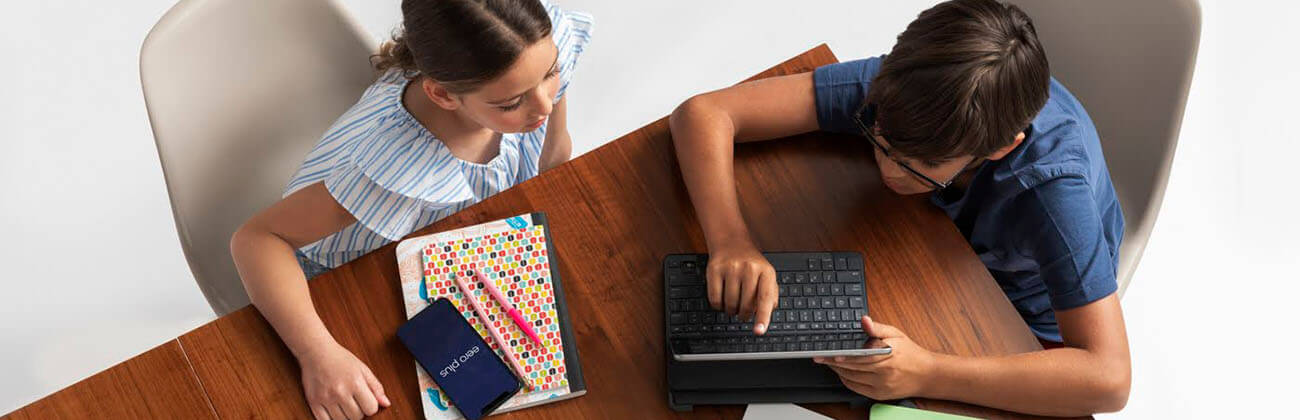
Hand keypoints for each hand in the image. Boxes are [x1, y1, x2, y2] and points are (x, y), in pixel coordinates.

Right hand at [299, 342, 390, 418]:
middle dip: (358, 411)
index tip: (366, 399)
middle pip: (357, 417)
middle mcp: (340, 391)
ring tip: (343, 403)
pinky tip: (333, 409)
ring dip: (345, 416)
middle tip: (354, 400)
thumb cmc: (341, 359)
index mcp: (355, 382)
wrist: (316, 352)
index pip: (371, 409)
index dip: (371, 406)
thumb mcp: (363, 369)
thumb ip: (376, 387)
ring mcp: (325, 398)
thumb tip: (385, 404)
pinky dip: (331, 419)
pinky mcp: (313, 402)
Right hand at [706, 240, 777, 333]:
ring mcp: (731, 268)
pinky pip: (715, 299)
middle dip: (744, 315)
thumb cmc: (751, 262)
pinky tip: (722, 300)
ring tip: (733, 305)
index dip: (763, 317)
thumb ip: (771, 294)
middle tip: (743, 314)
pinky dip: (718, 306)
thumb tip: (767, 313)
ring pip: (730, 304)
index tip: (759, 331)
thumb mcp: (767, 274)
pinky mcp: (714, 269)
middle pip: (745, 305)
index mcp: (766, 271)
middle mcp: (749, 268)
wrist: (731, 242)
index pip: (765, 298)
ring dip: (731, 311)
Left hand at [815, 316, 936, 399]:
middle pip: (852, 368)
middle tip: (820, 356)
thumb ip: (877, 328)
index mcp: (887, 357)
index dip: (842, 356)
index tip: (829, 354)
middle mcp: (883, 374)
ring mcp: (881, 386)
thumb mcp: (895, 335)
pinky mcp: (879, 395)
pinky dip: (846, 380)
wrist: (926, 375)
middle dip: (834, 362)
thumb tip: (864, 320)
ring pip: (852, 379)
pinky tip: (841, 372)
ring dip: (838, 371)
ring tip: (828, 362)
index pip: (859, 357)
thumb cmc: (910, 353)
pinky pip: (856, 388)